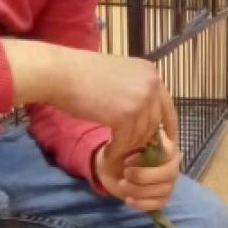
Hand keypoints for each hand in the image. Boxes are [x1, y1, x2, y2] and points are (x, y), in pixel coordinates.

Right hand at [3, 39, 178, 150]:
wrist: (60, 73)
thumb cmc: (82, 74)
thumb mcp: (119, 77)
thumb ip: (136, 92)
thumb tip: (147, 118)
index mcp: (151, 73)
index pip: (167, 106)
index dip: (166, 127)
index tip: (164, 143)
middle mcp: (151, 84)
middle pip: (155, 123)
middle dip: (143, 140)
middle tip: (130, 151)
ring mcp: (141, 99)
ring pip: (141, 135)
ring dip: (128, 147)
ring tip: (115, 152)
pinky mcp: (126, 115)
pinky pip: (126, 142)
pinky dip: (117, 151)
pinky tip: (108, 155)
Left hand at [95, 127, 181, 211]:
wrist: (113, 169)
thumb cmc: (123, 153)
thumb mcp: (125, 142)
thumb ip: (134, 139)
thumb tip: (140, 137)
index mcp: (167, 148)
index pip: (170, 150)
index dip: (150, 156)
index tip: (127, 160)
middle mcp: (173, 166)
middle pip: (169, 173)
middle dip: (144, 176)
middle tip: (125, 174)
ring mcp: (169, 184)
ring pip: (162, 190)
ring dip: (138, 189)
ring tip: (122, 184)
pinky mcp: (162, 200)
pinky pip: (157, 205)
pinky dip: (141, 203)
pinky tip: (128, 199)